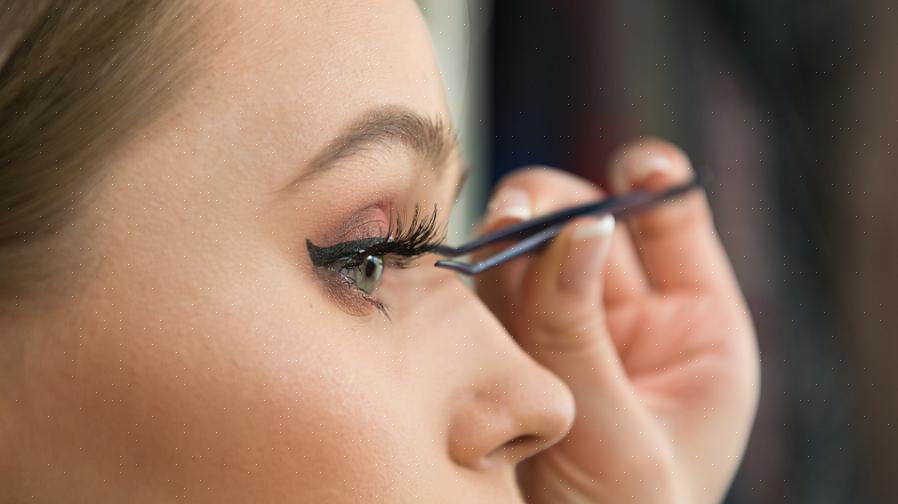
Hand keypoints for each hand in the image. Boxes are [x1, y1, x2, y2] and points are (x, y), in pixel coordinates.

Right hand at [475, 139, 759, 502]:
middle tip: (515, 214)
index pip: (673, 225)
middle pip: (590, 226)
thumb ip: (581, 330)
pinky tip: (462, 271)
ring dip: (506, 240)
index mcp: (694, 331)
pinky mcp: (512, 351)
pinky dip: (474, 282)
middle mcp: (629, 321)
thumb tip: (574, 226)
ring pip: (531, 256)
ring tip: (486, 239)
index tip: (629, 167)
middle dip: (557, 209)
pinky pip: (492, 298)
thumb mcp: (617, 430)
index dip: (651, 185)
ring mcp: (567, 333)